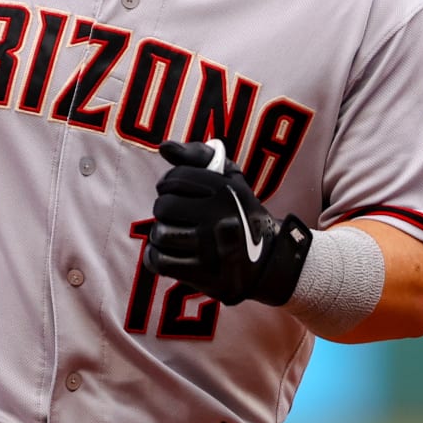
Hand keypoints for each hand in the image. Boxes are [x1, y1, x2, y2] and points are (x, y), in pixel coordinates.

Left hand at [145, 139, 311, 305]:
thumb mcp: (230, 177)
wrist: (266, 261)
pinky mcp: (203, 275)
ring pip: (160, 234)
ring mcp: (212, 249)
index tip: (178, 192)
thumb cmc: (240, 213)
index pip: (174, 178)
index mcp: (226, 190)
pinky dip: (156, 257)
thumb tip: (165, 147)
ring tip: (177, 235)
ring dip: (163, 235)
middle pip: (163, 206)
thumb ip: (198, 155)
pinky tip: (168, 253)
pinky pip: (160, 261)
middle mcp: (220, 217)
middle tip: (179, 216)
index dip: (169, 184)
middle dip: (166, 210)